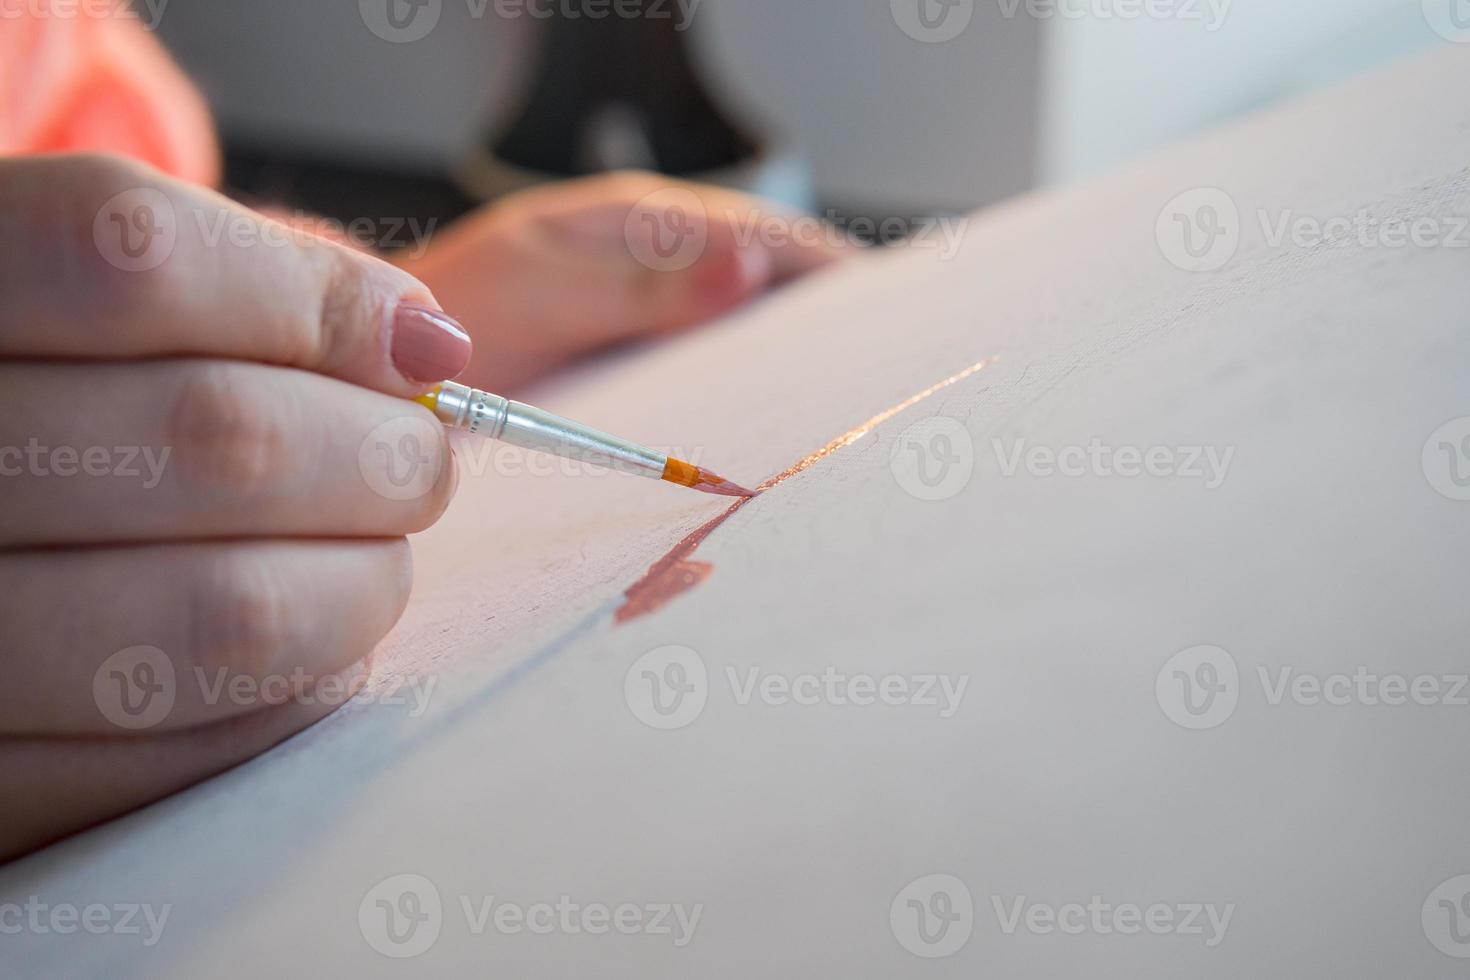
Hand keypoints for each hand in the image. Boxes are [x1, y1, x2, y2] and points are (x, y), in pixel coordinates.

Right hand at [0, 154, 470, 860]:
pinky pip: (201, 754)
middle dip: (380, 458)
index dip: (312, 299)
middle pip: (214, 438)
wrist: (6, 538)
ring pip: (224, 615)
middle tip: (412, 465)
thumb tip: (599, 299)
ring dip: (362, 585)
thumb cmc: (138, 395)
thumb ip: (385, 267)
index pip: (135, 254)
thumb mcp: (211, 293)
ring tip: (367, 556)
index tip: (416, 346)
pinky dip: (306, 694)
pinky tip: (301, 638)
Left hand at [399, 171, 851, 391]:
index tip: (889, 309)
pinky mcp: (639, 377)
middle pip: (768, 290)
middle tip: (879, 381)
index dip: (830, 269)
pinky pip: (705, 390)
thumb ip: (640, 283)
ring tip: (836, 422)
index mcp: (643, 224)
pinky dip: (737, 415)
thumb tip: (749, 268)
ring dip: (784, 379)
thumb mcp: (540, 287)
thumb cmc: (454, 313)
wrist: (386, 373)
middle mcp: (659, 268)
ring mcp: (651, 323)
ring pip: (742, 344)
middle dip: (824, 329)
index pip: (764, 235)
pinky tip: (757, 448)